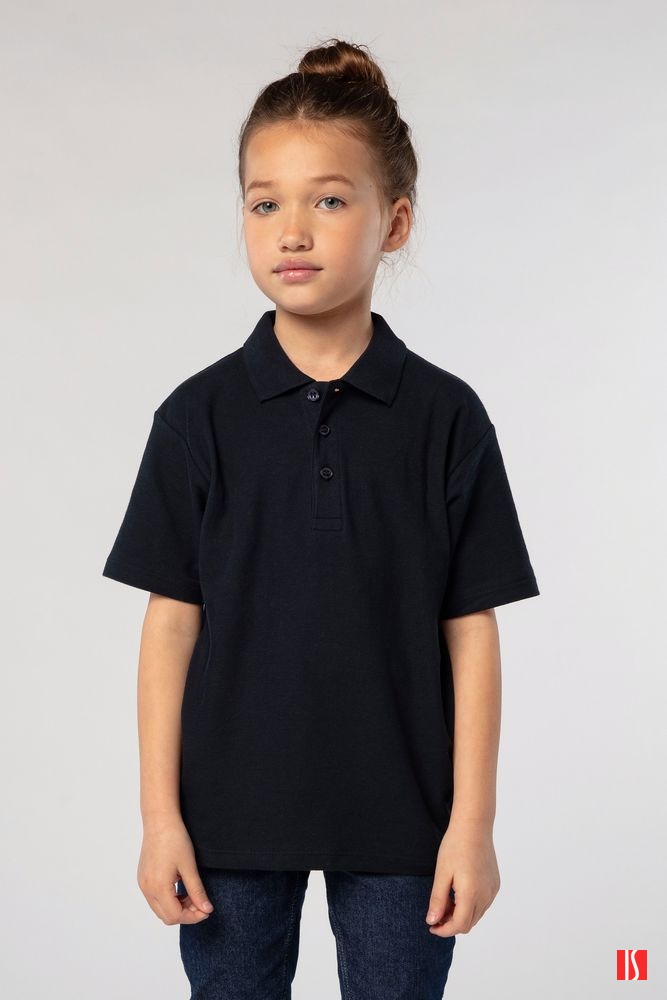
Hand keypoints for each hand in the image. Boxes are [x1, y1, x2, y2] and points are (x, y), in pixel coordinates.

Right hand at [138, 815, 214, 924]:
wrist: (159, 820)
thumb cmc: (175, 839)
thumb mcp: (189, 866)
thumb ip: (197, 891)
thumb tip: (206, 910)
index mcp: (158, 887)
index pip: (175, 916)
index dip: (193, 917)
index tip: (207, 910)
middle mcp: (147, 889)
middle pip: (166, 916)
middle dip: (186, 914)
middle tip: (201, 902)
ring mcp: (143, 884)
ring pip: (160, 909)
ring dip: (177, 907)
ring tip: (192, 894)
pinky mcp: (143, 878)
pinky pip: (155, 898)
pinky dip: (168, 899)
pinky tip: (180, 888)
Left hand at [425, 820, 499, 936]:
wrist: (474, 826)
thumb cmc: (455, 847)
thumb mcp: (442, 873)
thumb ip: (437, 900)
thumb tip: (432, 921)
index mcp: (471, 894)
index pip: (459, 925)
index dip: (444, 930)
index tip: (431, 926)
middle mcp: (486, 895)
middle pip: (469, 923)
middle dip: (451, 924)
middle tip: (435, 914)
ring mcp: (492, 890)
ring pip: (477, 915)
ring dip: (461, 915)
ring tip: (445, 902)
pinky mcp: (495, 884)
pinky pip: (483, 904)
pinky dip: (470, 906)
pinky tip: (458, 893)